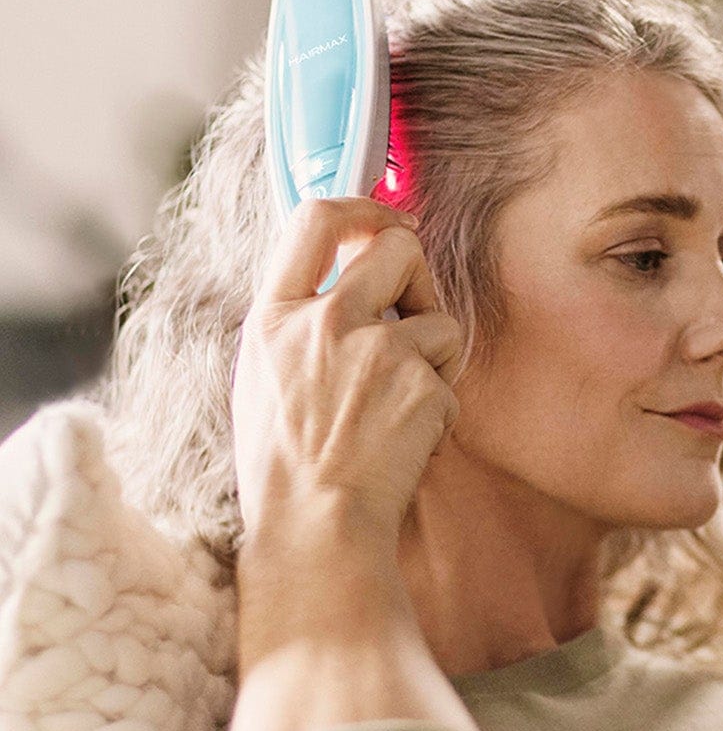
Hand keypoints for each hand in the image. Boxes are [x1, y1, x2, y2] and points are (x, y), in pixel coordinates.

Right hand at [231, 197, 463, 548]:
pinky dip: (440, 406)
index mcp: (273, 316)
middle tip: (413, 319)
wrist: (315, 526)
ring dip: (434, 355)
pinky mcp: (419, 383)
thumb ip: (297, 321)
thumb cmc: (287, 465)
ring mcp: (375, 350)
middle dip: (418, 275)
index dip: (362, 204)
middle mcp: (322, 321)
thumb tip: (343, 275)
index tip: (385, 218)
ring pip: (439, 317)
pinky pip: (450, 375)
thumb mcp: (264, 376)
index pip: (314, 217)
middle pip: (397, 244)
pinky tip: (408, 439)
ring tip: (400, 403)